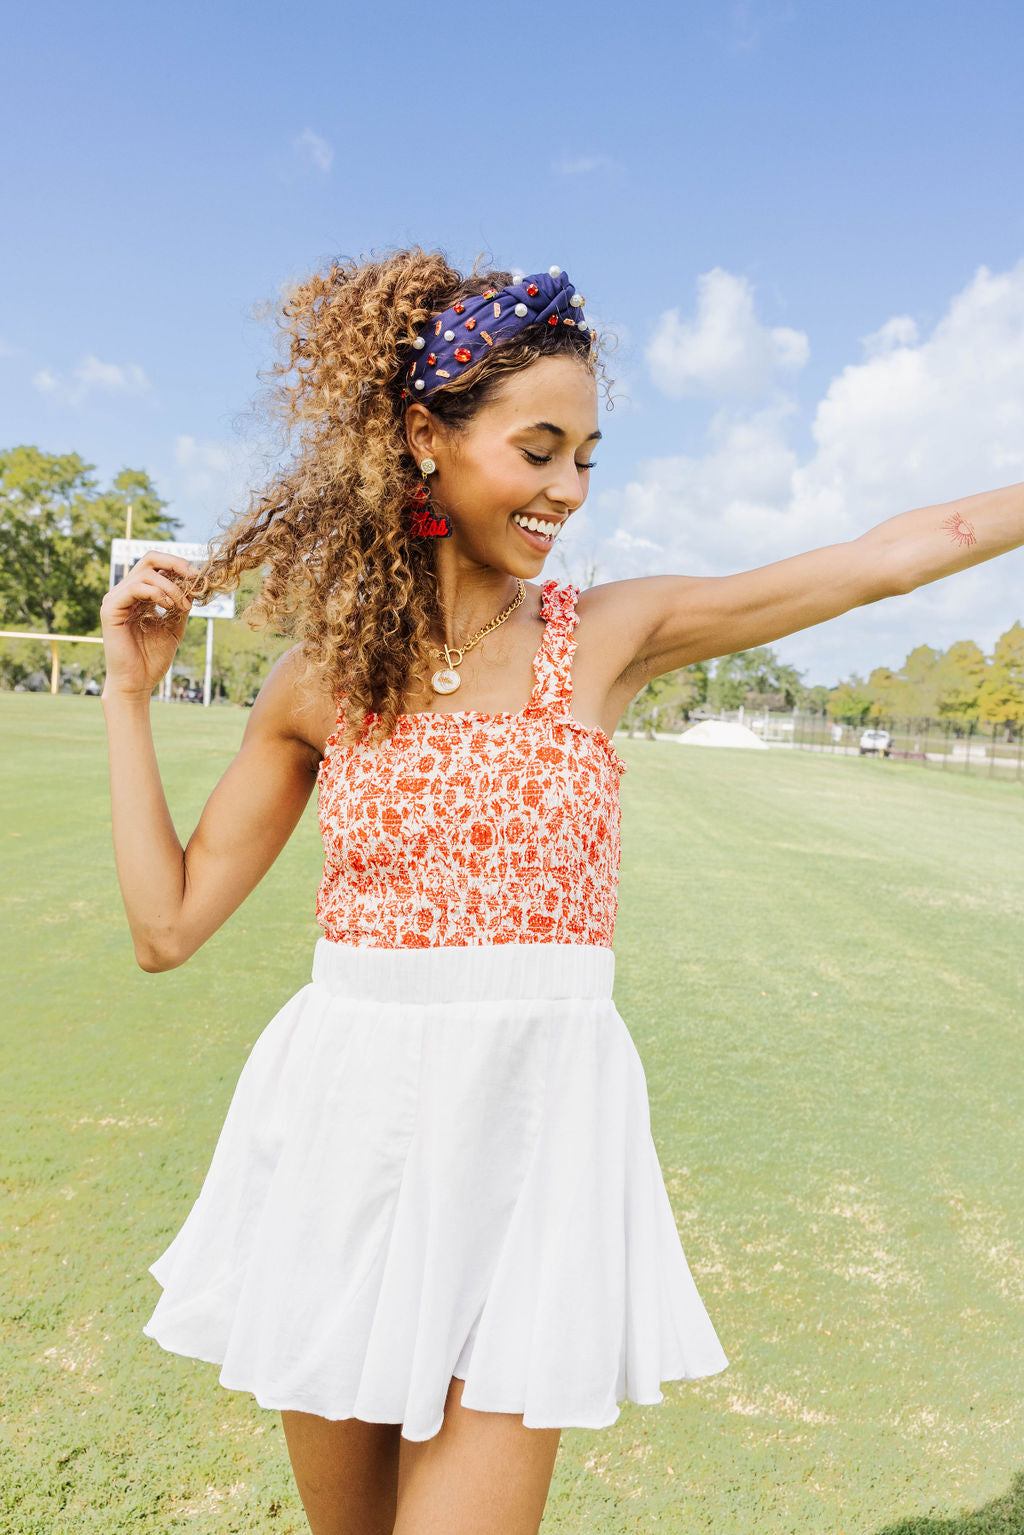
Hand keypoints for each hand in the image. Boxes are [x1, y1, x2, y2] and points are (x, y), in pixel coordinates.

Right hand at [100, 550, 196, 698]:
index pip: (157, 565)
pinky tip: (168, 606)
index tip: (199, 578)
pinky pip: (134, 587)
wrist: (137, 683)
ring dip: (171, 587)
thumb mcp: (174, 626)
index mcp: (140, 595)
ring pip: (145, 573)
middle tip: (194, 577)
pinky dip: (156, 592)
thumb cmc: (153, 658)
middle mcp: (126, 592)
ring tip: (183, 606)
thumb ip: (181, 605)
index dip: (179, 565)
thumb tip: (194, 584)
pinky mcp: (110, 609)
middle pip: (149, 559)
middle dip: (176, 564)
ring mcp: (116, 599)